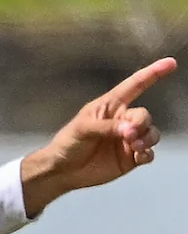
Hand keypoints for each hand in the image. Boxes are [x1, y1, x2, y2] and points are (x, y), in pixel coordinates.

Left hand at [21, 57, 176, 217]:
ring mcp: (128, 139)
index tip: (170, 63)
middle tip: (128, 135)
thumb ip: (107, 127)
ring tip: (134, 146)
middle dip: (141, 123)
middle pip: (145, 116)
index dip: (152, 74)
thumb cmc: (68, 143)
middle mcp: (123, 120)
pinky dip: (147, 153)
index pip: (134, 86)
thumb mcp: (83, 129)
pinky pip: (149, 153)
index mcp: (111, 106)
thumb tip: (130, 131)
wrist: (62, 171)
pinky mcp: (130, 157)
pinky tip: (139, 156)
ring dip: (147, 138)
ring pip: (152, 133)